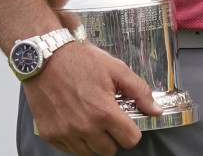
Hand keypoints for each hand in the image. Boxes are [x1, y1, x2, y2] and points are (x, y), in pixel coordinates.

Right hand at [23, 41, 159, 155]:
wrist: (46, 57)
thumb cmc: (80, 61)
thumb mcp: (116, 69)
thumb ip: (139, 91)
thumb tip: (155, 110)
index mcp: (104, 112)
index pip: (130, 140)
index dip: (131, 131)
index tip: (126, 122)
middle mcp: (85, 127)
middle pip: (109, 151)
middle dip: (112, 137)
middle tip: (107, 119)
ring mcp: (66, 133)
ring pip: (89, 153)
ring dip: (94, 141)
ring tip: (90, 118)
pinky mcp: (50, 135)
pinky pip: (69, 150)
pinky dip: (75, 140)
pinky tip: (76, 121)